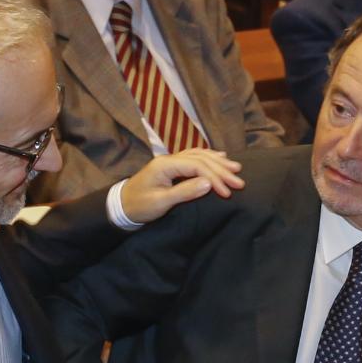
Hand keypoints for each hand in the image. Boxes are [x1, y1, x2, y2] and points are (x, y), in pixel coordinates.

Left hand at [119, 148, 243, 223]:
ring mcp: (170, 161)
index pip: (197, 166)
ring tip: (235, 168)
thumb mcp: (161, 202)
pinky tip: (219, 157)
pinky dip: (208, 157)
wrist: (121, 205)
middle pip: (201, 159)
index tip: (227, 192)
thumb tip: (209, 184)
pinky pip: (193, 157)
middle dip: (221, 170)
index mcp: (165, 165)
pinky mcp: (171, 166)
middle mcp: (169, 159)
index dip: (214, 177)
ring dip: (218, 162)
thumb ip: (185, 192)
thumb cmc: (139, 205)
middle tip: (239, 181)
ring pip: (198, 156)